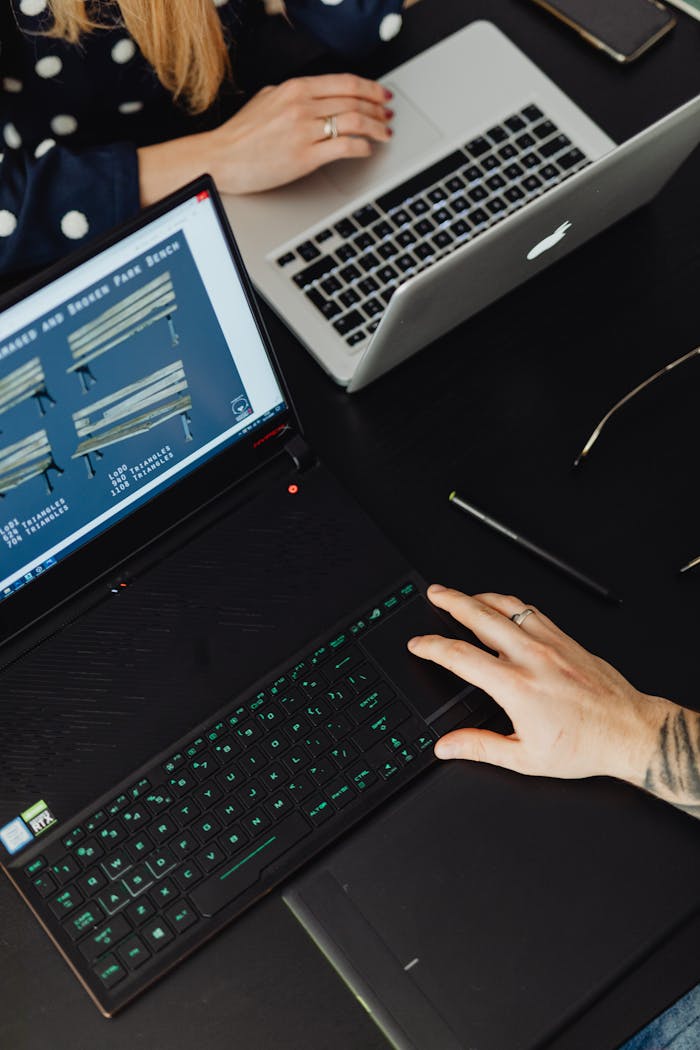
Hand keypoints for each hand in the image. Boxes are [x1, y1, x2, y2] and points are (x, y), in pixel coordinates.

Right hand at [207, 73, 392, 193]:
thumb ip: (292, 94)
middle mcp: (302, 106)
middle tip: (387, 116)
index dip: (370, 88)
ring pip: (355, 121)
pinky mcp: (305, 157)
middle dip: (378, 108)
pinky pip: (344, 147)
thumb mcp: (266, 99)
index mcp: (295, 88)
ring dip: (376, 128)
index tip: (381, 95)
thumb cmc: (241, 134)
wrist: (222, 158)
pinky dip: (362, 148)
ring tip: (383, 134)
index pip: (345, 82)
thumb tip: (313, 96)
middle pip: (355, 100)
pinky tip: (366, 150)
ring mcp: (305, 131)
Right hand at [407, 586, 670, 785]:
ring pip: (507, 607)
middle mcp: (532, 657)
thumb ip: (480, 747)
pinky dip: (510, 603)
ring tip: (462, 595)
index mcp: (516, 687)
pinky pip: (531, 611)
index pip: (461, 656)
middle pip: (480, 616)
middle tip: (434, 593)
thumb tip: (447, 747)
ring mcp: (551, 643)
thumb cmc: (584, 745)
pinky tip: (503, 605)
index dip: (433, 646)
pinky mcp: (566, 639)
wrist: (628, 731)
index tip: (418, 643)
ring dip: (479, 596)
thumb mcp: (525, 758)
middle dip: (451, 601)